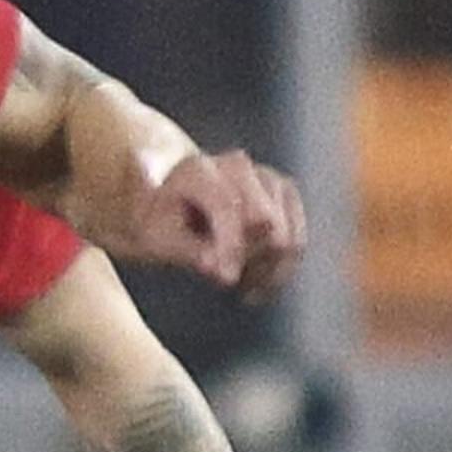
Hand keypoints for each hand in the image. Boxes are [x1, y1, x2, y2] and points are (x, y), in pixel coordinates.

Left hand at [96, 148, 307, 301]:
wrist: (167, 204)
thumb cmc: (156, 223)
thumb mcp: (155, 238)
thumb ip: (185, 249)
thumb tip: (217, 268)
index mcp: (197, 170)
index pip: (227, 208)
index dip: (229, 247)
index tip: (225, 280)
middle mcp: (235, 165)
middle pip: (265, 221)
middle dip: (247, 257)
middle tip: (223, 279)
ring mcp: (263, 176)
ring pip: (285, 233)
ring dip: (266, 267)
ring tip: (241, 286)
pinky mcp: (282, 193)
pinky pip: (297, 236)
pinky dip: (282, 267)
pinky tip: (258, 285)